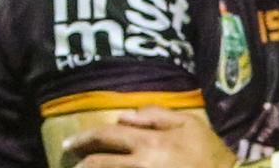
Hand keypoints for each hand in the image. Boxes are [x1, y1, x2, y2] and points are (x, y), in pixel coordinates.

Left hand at [63, 106, 234, 167]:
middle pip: (99, 163)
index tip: (72, 143)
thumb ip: (156, 116)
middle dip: (81, 159)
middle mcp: (139, 164)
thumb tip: (125, 115)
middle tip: (70, 157)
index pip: (108, 136)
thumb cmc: (207, 150)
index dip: (86, 137)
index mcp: (149, 142)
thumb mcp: (188, 123)